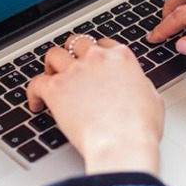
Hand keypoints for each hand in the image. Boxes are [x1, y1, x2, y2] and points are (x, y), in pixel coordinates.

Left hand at [29, 35, 164, 175]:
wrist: (121, 143)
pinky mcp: (56, 88)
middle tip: (70, 66)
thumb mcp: (153, 98)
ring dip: (51, 66)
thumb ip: (140, 85)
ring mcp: (74, 72)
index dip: (95, 52)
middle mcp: (96, 59)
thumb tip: (136, 86)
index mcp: (121, 58)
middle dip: (72, 53)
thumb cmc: (139, 127)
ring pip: (53, 55)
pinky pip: (35, 83)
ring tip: (51, 78)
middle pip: (76, 43)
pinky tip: (36, 103)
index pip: (103, 44)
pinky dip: (33, 93)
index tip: (92, 62)